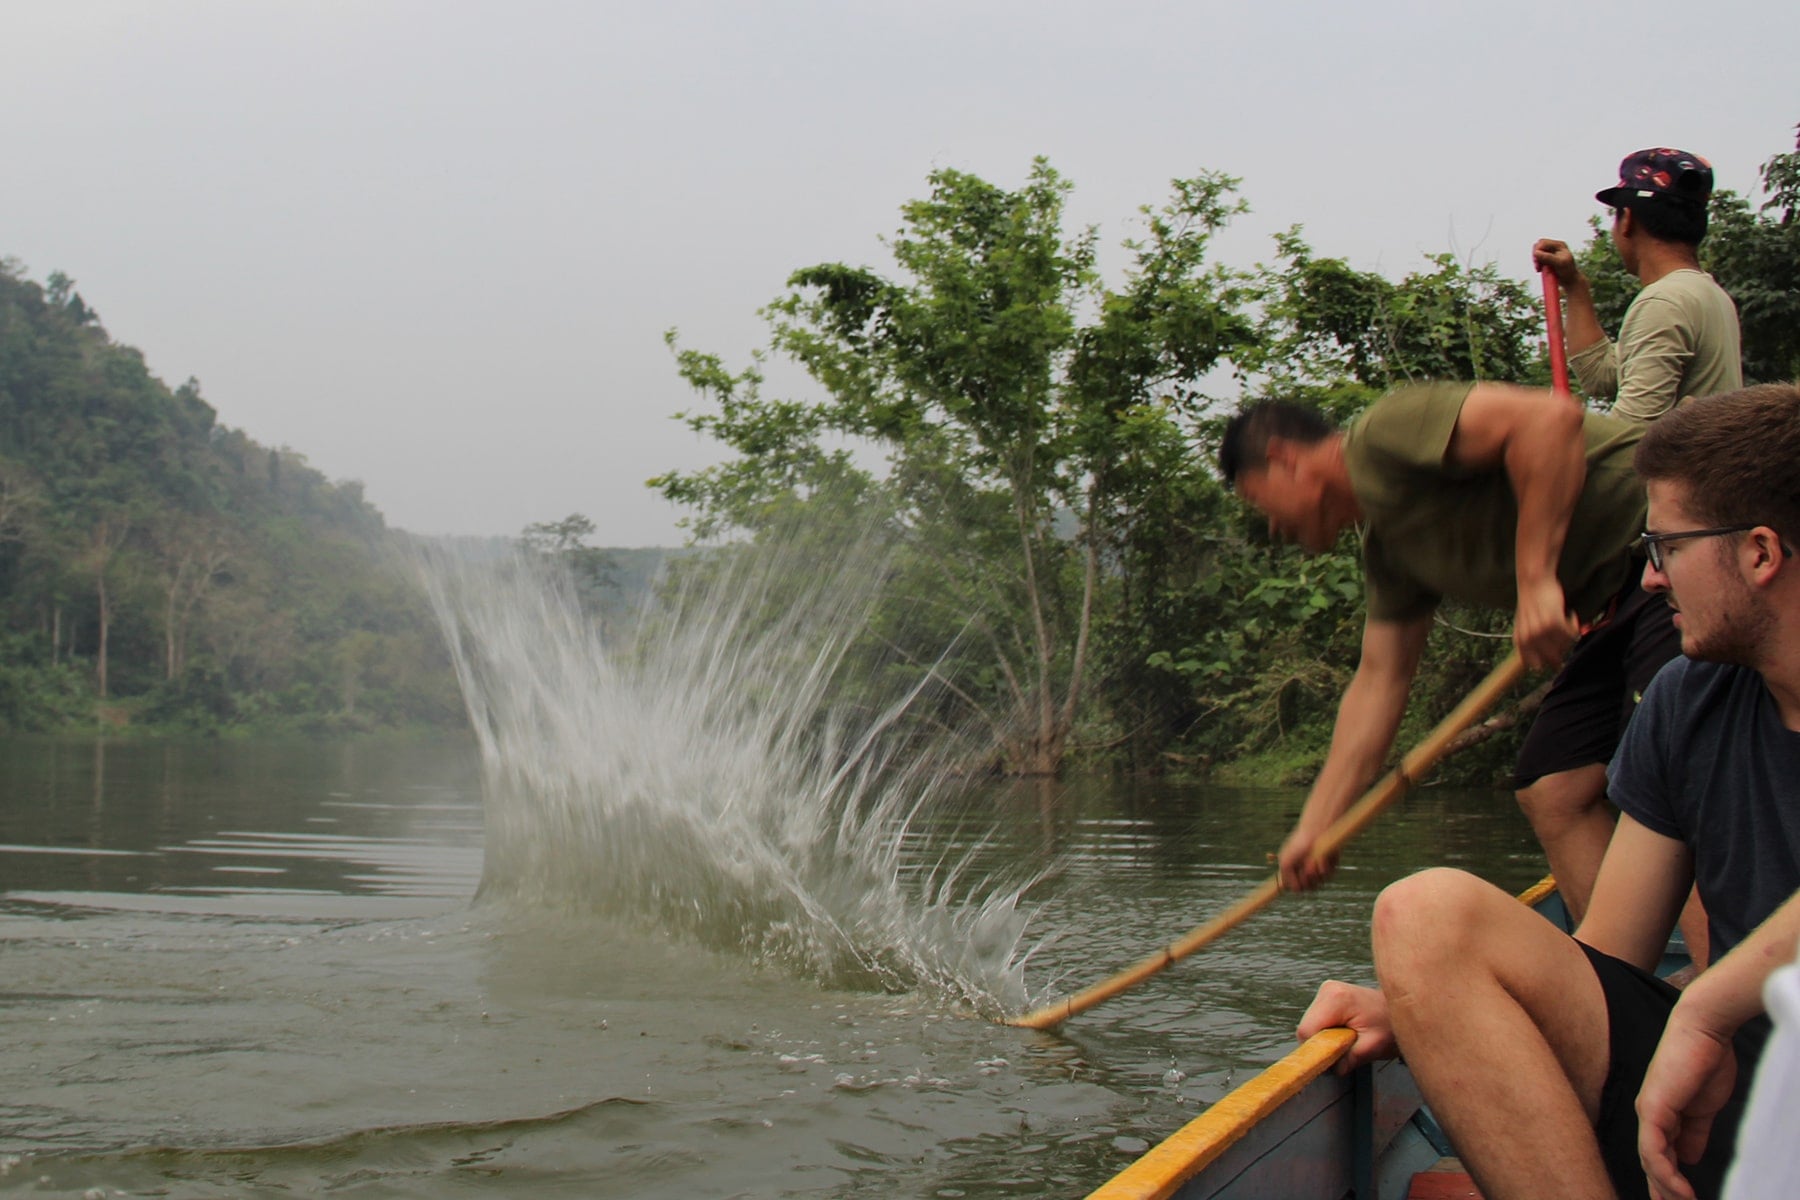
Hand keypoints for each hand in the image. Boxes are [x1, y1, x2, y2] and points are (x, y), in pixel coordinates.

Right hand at [1278, 823, 1338, 892]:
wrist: (1314, 832)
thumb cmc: (1298, 845)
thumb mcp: (1285, 862)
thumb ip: (1286, 878)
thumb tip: (1295, 890)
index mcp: (1296, 872)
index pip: (1297, 888)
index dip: (1297, 886)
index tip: (1297, 880)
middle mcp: (1308, 873)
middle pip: (1309, 888)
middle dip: (1306, 881)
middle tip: (1304, 870)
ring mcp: (1320, 871)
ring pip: (1318, 884)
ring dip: (1314, 874)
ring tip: (1312, 860)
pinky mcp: (1330, 867)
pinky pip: (1327, 876)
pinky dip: (1323, 869)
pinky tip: (1321, 859)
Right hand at [1297, 980, 1396, 1073]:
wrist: (1401, 1010)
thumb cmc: (1391, 1026)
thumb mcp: (1373, 1047)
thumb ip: (1350, 1058)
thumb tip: (1332, 1069)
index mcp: (1336, 998)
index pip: (1308, 1030)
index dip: (1317, 1050)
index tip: (1331, 1060)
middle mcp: (1327, 990)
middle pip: (1306, 1027)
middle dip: (1321, 1045)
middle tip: (1343, 1052)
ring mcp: (1326, 990)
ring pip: (1309, 1025)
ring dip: (1323, 1039)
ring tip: (1346, 1041)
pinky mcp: (1328, 995)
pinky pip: (1316, 1020)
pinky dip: (1326, 1032)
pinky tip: (1343, 1033)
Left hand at [1513, 576, 1579, 670]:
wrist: (1534, 581)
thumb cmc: (1531, 603)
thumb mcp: (1524, 625)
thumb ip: (1530, 643)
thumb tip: (1542, 665)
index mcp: (1520, 642)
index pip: (1535, 665)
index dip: (1548, 663)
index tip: (1557, 656)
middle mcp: (1529, 639)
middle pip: (1554, 659)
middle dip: (1563, 650)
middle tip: (1565, 637)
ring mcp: (1540, 632)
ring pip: (1565, 646)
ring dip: (1569, 635)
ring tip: (1566, 622)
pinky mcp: (1553, 622)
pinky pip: (1572, 634)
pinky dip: (1575, 625)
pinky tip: (1572, 616)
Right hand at [1531, 238, 1582, 289]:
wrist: (1570, 280)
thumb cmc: (1568, 271)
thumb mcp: (1559, 264)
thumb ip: (1548, 257)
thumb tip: (1536, 253)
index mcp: (1559, 245)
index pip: (1543, 242)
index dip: (1537, 250)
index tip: (1536, 261)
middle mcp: (1555, 247)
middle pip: (1538, 246)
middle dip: (1536, 255)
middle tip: (1537, 266)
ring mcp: (1551, 252)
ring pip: (1537, 252)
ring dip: (1536, 261)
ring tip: (1539, 269)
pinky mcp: (1547, 259)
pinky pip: (1538, 258)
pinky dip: (1537, 264)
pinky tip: (1540, 270)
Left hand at [1635, 1015, 1738, 1199]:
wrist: (1704, 1030)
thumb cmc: (1706, 1061)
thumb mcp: (1703, 1107)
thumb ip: (1694, 1132)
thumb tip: (1687, 1157)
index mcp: (1661, 1113)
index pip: (1659, 1154)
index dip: (1667, 1179)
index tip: (1680, 1199)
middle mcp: (1649, 1113)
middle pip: (1651, 1161)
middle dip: (1661, 1189)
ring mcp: (1648, 1111)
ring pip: (1650, 1159)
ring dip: (1665, 1186)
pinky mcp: (1653, 1107)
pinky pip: (1653, 1148)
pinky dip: (1663, 1171)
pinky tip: (1676, 1187)